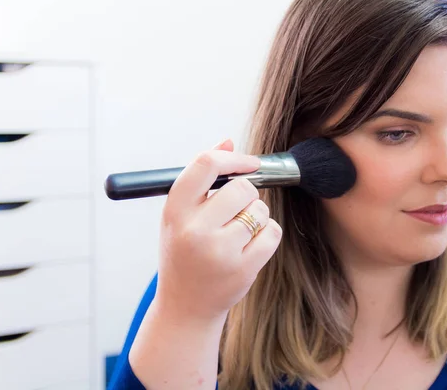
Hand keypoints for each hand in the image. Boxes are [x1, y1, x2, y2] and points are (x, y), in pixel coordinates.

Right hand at [155, 139, 282, 322]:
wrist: (185, 306)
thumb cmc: (184, 253)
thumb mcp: (180, 215)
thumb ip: (201, 179)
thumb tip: (228, 141)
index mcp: (174, 211)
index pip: (206, 165)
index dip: (233, 158)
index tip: (249, 163)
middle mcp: (195, 230)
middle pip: (242, 187)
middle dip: (247, 194)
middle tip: (236, 210)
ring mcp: (220, 252)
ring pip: (260, 210)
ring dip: (257, 216)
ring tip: (238, 233)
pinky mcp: (243, 269)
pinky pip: (272, 232)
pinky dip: (267, 234)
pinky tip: (250, 246)